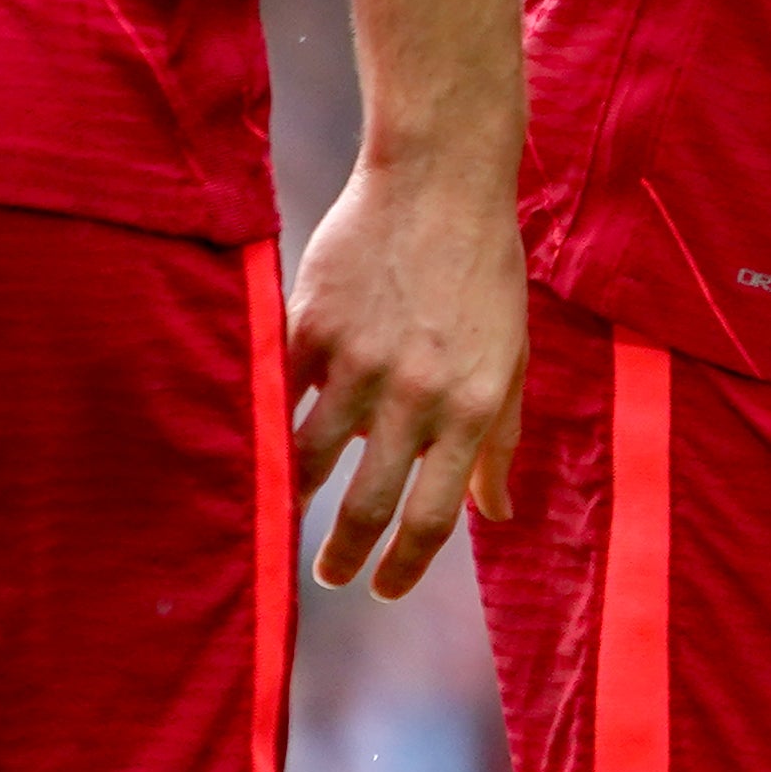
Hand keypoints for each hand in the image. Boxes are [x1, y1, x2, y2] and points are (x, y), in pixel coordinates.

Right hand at [287, 153, 527, 597]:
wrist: (440, 179)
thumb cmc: (485, 271)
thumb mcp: (513, 357)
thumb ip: (502, 440)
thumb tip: (500, 513)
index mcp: (472, 407)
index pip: (434, 516)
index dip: (404, 566)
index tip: (384, 592)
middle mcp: (415, 394)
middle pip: (367, 505)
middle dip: (343, 557)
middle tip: (329, 577)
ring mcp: (359, 360)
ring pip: (311, 460)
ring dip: (295, 502)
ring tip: (285, 518)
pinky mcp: (311, 327)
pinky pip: (279, 398)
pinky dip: (266, 432)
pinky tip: (256, 453)